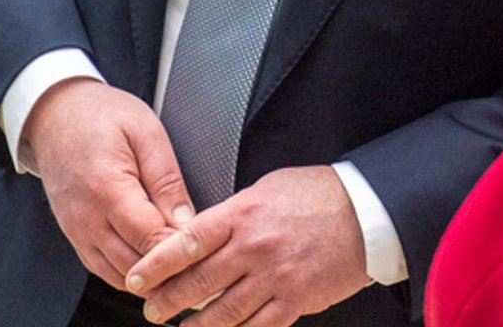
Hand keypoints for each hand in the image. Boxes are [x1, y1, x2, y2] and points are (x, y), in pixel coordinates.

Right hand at [21, 78, 194, 290]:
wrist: (55, 114)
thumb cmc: (100, 115)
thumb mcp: (146, 132)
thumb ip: (167, 180)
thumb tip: (187, 221)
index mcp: (107, 190)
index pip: (151, 241)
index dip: (183, 252)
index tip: (209, 249)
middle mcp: (86, 218)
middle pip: (136, 268)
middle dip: (171, 270)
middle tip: (204, 262)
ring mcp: (77, 231)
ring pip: (120, 277)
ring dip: (152, 278)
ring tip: (183, 265)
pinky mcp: (74, 236)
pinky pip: (104, 270)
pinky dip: (131, 273)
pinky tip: (153, 262)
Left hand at [125, 165, 371, 325]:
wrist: (366, 212)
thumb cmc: (317, 195)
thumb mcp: (266, 189)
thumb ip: (233, 213)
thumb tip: (202, 234)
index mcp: (243, 213)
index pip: (187, 241)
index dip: (157, 263)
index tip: (137, 276)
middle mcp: (255, 247)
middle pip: (199, 282)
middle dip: (168, 300)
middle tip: (151, 309)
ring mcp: (276, 277)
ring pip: (224, 312)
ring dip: (196, 325)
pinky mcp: (296, 300)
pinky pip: (259, 326)